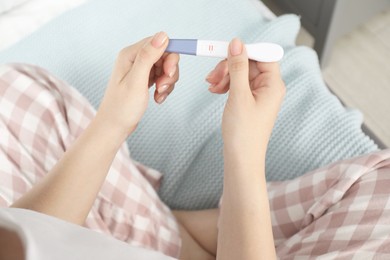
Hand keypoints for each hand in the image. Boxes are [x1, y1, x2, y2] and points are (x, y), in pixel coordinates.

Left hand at [96, 32, 179, 138]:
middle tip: (163, 87)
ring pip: (166, 67)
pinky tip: (157, 98)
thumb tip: (163, 35)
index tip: (169, 73)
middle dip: (169, 72)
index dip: (169, 57)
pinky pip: (162, 77)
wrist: (114, 126)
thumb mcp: (137, 80)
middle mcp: (135, 59)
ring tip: (159, 94)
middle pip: (165, 55)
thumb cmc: (122, 107)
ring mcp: (140, 69)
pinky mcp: (144, 79)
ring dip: (167, 82)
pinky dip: (164, 88)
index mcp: (130, 54)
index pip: (159, 43)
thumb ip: (149, 56)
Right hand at [206, 38, 284, 156]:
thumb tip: (237, 43)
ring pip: (241, 73)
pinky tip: (215, 90)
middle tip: (212, 76)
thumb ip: (238, 67)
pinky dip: (226, 84)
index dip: (244, 51)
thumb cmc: (244, 132)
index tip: (224, 53)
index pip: (263, 55)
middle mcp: (269, 87)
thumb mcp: (238, 95)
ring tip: (211, 86)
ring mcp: (259, 95)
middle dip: (229, 67)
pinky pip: (238, 84)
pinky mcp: (249, 101)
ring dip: (225, 76)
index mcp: (273, 84)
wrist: (241, 158)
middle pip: (249, 63)